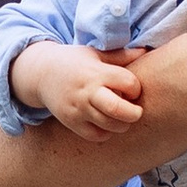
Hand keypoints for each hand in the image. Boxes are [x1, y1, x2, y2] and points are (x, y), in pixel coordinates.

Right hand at [10, 39, 142, 137]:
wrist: (41, 74)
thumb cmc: (74, 62)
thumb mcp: (96, 53)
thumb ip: (121, 56)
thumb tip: (145, 51)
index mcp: (97, 73)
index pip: (129, 84)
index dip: (136, 88)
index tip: (132, 89)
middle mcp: (88, 92)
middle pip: (118, 109)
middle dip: (134, 113)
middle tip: (136, 111)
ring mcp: (78, 109)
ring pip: (109, 125)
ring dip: (122, 124)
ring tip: (121, 117)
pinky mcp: (71, 122)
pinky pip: (96, 135)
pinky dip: (106, 132)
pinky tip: (106, 123)